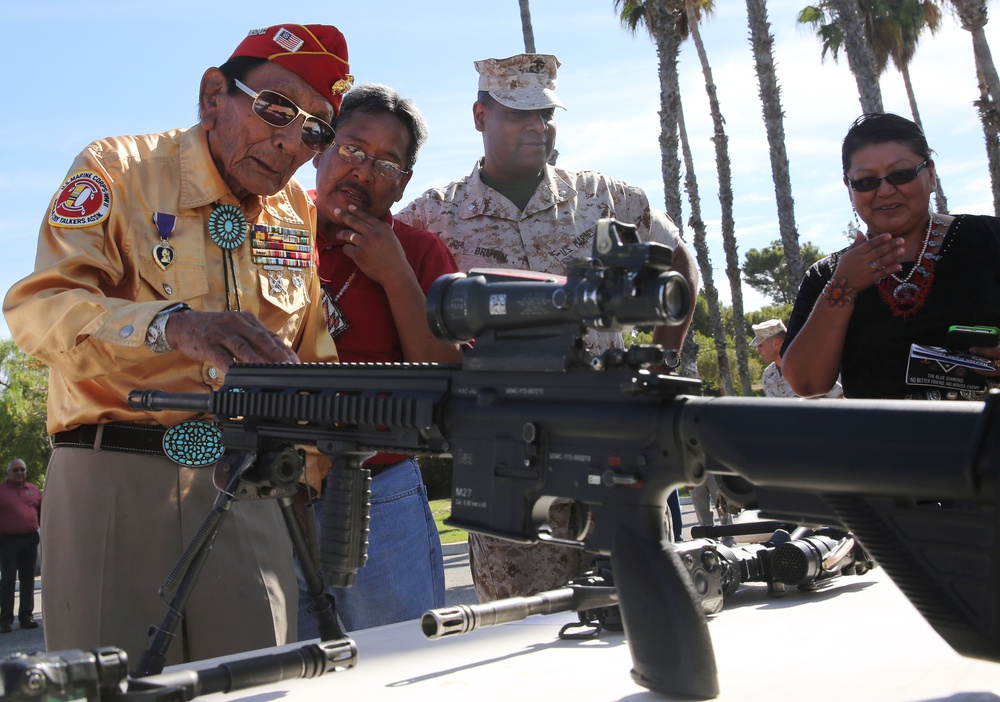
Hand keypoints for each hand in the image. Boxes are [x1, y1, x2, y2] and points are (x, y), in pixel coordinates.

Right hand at [165, 310, 298, 371]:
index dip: (285, 349)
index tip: (296, 362)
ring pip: (244, 348)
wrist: (183, 324)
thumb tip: (276, 358)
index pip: (270, 335)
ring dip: (258, 361)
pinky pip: (222, 357)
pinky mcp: (208, 344)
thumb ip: (254, 341)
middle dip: (277, 354)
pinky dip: (231, 367)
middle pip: (261, 339)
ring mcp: (222, 333)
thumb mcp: (236, 329)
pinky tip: (238, 376)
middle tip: (289, 367)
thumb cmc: (214, 331)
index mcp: (247, 320)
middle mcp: (237, 323)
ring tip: (270, 372)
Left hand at [335, 204, 408, 288]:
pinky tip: (348, 251)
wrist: (396, 273)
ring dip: (341, 234)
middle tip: (336, 211)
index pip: (366, 216)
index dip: (356, 211)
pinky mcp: (358, 254)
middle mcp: (373, 233)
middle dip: (344, 215)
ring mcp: (365, 243)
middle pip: (354, 221)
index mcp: (382, 228)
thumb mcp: (391, 238)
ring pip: (347, 234)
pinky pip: (346, 248)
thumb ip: (381, 230)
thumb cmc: (396, 257)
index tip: (349, 206)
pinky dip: (346, 249)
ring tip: (338, 235)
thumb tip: (370, 225)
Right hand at [833, 231, 905, 291]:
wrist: (841, 286)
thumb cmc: (845, 268)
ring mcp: (866, 270)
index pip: (869, 244)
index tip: (889, 235)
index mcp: (856, 253)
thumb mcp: (847, 254)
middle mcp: (861, 261)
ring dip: (893, 255)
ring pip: (881, 261)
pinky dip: (891, 269)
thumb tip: (860, 232)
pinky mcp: (870, 279)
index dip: (879, 239)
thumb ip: (856, 243)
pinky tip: (899, 266)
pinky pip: (882, 273)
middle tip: (901, 240)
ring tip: (902, 250)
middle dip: (890, 245)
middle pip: (878, 251)